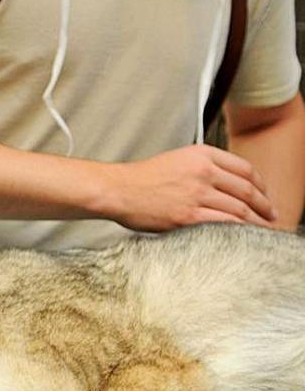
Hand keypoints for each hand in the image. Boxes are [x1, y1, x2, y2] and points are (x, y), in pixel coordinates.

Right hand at [106, 145, 276, 230]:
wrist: (118, 190)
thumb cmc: (142, 179)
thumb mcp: (176, 159)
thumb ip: (203, 166)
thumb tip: (227, 184)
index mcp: (201, 154)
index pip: (244, 168)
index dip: (261, 184)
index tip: (265, 195)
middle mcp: (202, 171)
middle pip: (246, 190)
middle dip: (265, 205)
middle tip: (272, 215)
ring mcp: (196, 194)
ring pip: (239, 209)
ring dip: (256, 221)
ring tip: (263, 229)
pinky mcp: (188, 216)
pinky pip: (224, 224)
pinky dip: (239, 231)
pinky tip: (244, 236)